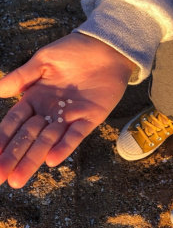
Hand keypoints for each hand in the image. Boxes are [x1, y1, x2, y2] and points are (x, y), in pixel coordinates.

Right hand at [0, 34, 134, 187]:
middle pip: (28, 137)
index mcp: (35, 98)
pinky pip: (75, 135)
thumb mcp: (43, 60)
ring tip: (18, 179)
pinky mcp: (89, 118)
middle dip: (13, 156)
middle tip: (0, 177)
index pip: (14, 122)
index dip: (2, 138)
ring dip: (34, 159)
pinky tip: (52, 160)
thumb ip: (22, 76)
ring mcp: (69, 117)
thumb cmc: (73, 51)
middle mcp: (49, 112)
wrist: (106, 47)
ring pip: (48, 141)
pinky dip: (64, 147)